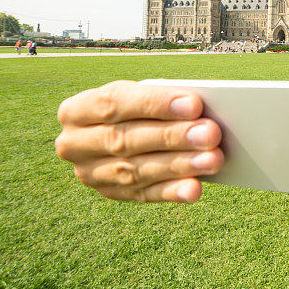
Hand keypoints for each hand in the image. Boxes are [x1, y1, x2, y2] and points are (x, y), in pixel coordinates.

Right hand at [55, 81, 222, 202]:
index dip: (156, 104)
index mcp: (76, 111)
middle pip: (127, 139)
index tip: (195, 104)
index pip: (115, 104)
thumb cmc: (134, 106)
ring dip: (180, 165)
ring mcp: (91, 174)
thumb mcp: (137, 94)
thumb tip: (198, 109)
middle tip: (211, 133)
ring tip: (213, 159)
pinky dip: (173, 191)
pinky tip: (196, 188)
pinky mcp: (111, 194)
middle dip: (173, 136)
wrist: (112, 133)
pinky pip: (145, 195)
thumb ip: (159, 99)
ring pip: (137, 170)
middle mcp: (75, 144)